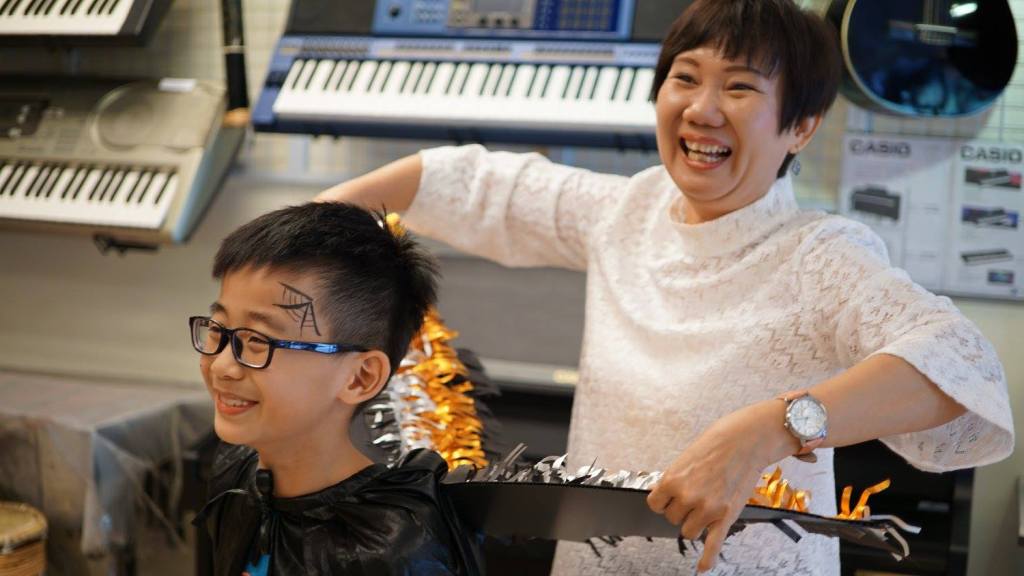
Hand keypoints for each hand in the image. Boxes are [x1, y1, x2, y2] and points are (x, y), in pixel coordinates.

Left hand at [646, 400, 795, 572]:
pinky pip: (713, 543)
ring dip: (694, 523)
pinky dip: (707, 558)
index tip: (670, 496)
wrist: (746, 440)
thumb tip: (667, 498)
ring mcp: (708, 508)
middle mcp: (688, 496)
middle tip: (695, 494)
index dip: (663, 501)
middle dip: (681, 509)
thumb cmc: (716, 444)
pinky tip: (703, 567)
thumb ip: (675, 481)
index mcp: (672, 480)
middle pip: (672, 519)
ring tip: (705, 506)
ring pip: (689, 531)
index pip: (655, 505)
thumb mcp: (685, 458)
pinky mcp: (726, 516)